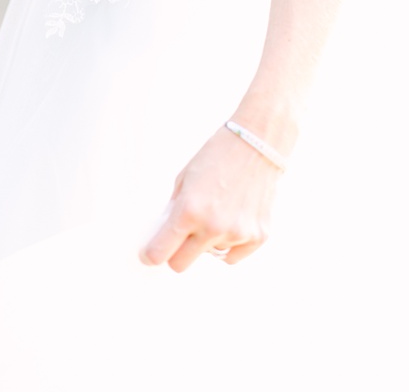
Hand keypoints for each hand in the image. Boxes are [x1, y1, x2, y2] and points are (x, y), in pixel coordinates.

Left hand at [139, 126, 282, 270]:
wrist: (257, 144)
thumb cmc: (216, 156)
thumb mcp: (184, 178)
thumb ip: (174, 209)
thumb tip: (165, 235)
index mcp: (189, 210)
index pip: (160, 252)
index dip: (151, 255)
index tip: (149, 254)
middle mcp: (212, 227)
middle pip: (181, 264)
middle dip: (176, 253)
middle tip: (180, 238)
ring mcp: (237, 234)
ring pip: (209, 255)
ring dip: (207, 241)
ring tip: (217, 211)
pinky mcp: (258, 237)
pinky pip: (233, 255)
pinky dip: (229, 243)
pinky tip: (232, 218)